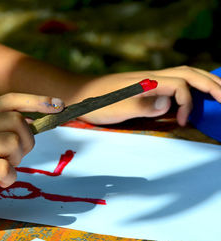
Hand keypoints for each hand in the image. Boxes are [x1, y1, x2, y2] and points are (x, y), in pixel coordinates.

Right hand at [0, 93, 63, 216]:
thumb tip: (31, 123)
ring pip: (11, 142)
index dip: (36, 101)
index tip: (59, 105)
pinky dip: (10, 177)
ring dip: (17, 160)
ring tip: (5, 169)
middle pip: (16, 121)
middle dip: (27, 140)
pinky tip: (1, 181)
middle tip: (17, 156)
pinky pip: (3, 167)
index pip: (9, 100)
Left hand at [75, 66, 220, 125]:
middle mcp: (151, 77)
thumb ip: (142, 104)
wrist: (78, 94)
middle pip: (189, 73)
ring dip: (204, 81)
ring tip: (220, 92)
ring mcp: (148, 80)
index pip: (180, 86)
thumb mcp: (115, 107)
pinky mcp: (144, 86)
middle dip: (212, 84)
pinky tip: (193, 95)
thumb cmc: (94, 102)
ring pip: (184, 74)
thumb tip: (169, 103)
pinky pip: (175, 81)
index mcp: (147, 81)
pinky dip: (190, 86)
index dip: (187, 104)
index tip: (182, 123)